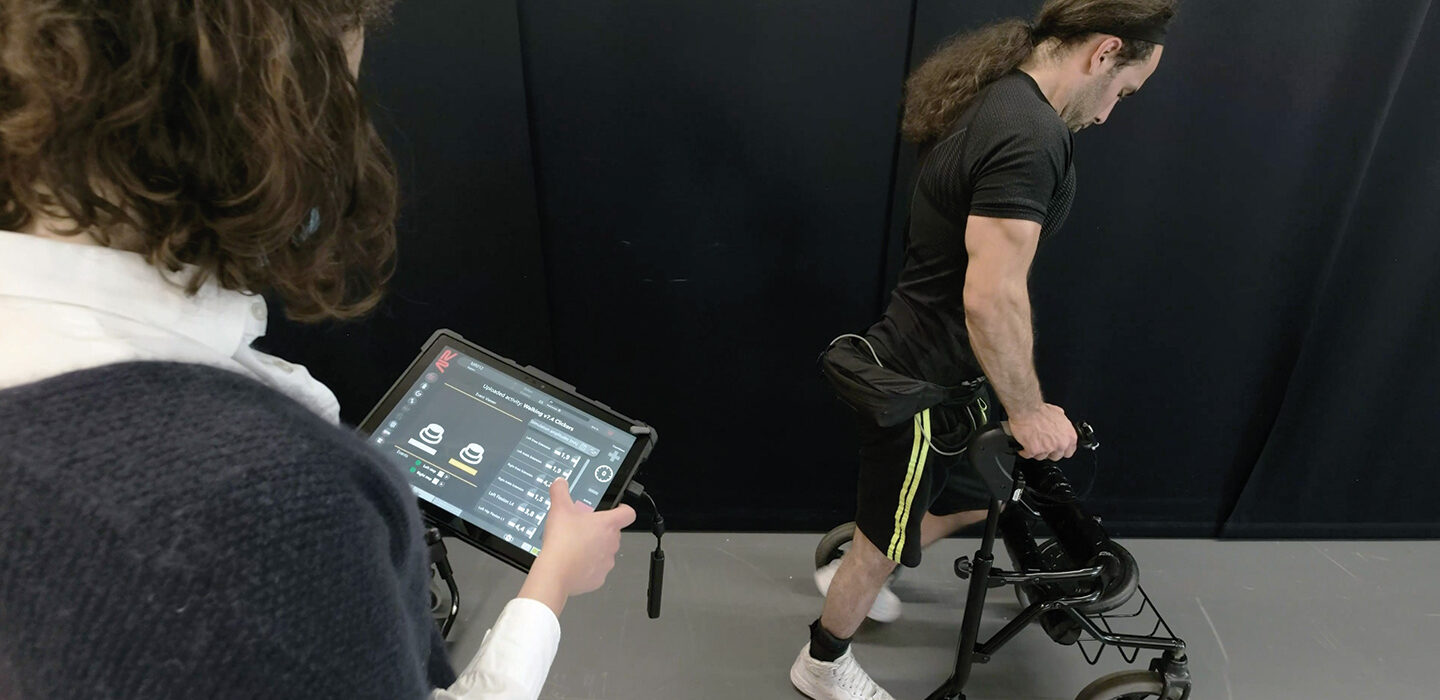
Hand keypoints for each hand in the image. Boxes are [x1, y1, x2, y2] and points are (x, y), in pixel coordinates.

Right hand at [518, 478, 635, 615]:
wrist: (555, 572)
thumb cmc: (562, 542)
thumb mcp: (559, 509)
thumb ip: (560, 492)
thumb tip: (560, 483)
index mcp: (608, 525)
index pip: (628, 513)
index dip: (623, 509)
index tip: (617, 509)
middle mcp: (612, 543)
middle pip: (613, 533)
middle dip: (600, 530)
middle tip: (582, 528)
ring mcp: (607, 562)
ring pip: (604, 552)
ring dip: (594, 548)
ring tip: (574, 546)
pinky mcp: (599, 578)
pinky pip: (596, 570)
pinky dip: (587, 566)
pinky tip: (573, 562)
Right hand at [1007, 404, 1076, 461]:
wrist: (1027, 409)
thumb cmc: (1040, 410)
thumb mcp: (1058, 413)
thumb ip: (1062, 422)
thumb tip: (1060, 423)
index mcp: (1069, 436)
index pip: (1069, 452)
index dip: (1060, 449)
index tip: (1056, 448)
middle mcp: (1060, 444)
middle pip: (1055, 456)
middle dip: (1048, 451)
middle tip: (1042, 444)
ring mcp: (1047, 449)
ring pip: (1041, 457)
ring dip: (1036, 451)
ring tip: (1031, 442)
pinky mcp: (1034, 451)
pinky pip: (1028, 455)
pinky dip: (1024, 451)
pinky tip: (1023, 446)